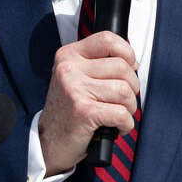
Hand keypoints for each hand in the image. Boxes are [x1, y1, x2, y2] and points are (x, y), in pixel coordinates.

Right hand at [37, 31, 138, 174]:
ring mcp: (75, 89)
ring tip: (119, 115)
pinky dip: (126, 124)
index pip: (107, 39)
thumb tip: (132, 61)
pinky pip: (121, 113)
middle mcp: (69, 69)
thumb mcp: (75, 78)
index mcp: (68, 56)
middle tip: (123, 101)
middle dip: (132, 87)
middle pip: (122, 67)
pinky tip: (117, 127)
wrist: (48, 142)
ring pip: (124, 91)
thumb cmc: (68, 111)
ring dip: (130, 107)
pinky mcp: (83, 111)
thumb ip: (98, 64)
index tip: (131, 66)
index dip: (127, 52)